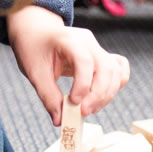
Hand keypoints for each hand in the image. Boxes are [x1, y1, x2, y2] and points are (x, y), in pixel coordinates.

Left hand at [7, 6, 129, 125]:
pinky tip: (101, 97)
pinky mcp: (101, 56)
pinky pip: (119, 69)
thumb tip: (60, 120)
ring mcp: (97, 48)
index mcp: (68, 40)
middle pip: (106, 68)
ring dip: (106, 94)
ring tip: (89, 109)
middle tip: (83, 112)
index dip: (83, 84)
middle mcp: (87, 42)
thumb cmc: (33, 47)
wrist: (36, 31)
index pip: (85, 61)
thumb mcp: (34, 72)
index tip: (74, 102)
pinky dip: (115, 85)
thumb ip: (48, 96)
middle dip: (98, 95)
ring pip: (115, 72)